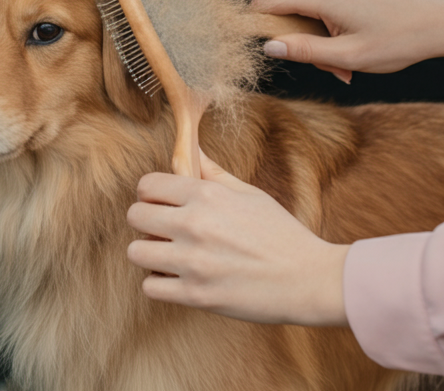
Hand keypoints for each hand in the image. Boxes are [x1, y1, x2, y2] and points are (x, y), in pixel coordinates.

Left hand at [125, 151, 349, 326]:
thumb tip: (192, 148)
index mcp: (206, 195)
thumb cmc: (282, 234)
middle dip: (146, 221)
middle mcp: (194, 225)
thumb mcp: (249, 194)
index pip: (147, 185)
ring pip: (135, 252)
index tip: (161, 203)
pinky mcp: (196, 295)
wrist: (308, 279)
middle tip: (163, 229)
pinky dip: (160, 283)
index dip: (150, 194)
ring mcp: (192, 262)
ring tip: (169, 255)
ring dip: (149, 253)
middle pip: (135, 216)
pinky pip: (150, 287)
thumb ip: (212, 173)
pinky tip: (178, 279)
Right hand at [252, 0, 443, 80]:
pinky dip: (329, 29)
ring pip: (303, 13)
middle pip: (285, 13)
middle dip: (301, 44)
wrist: (437, 21)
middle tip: (334, 68)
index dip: (255, 27)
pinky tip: (353, 44)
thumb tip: (269, 47)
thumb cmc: (400, 39)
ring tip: (349, 59)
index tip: (265, 50)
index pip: (264, 4)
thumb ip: (304, 51)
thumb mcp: (349, 56)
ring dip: (318, 41)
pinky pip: (320, 6)